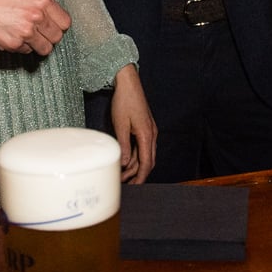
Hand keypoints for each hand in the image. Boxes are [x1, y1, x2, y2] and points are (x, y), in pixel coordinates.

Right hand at [0, 0, 70, 54]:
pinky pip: (26, 51)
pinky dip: (19, 47)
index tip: (49, 26)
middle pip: (57, 37)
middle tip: (35, 32)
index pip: (65, 22)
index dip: (57, 25)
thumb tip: (51, 21)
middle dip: (47, 37)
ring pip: (45, 48)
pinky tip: (8, 35)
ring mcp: (26, 30)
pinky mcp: (14, 43)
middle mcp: (37, 14)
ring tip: (22, 35)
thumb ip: (38, 6)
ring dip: (36, 45)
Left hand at [109, 64, 156, 182]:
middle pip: (147, 161)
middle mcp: (151, 134)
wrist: (128, 83)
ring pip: (144, 154)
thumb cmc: (124, 101)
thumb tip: (124, 164)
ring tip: (122, 173)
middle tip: (125, 183)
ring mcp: (149, 130)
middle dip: (138, 174)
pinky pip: (141, 145)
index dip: (140, 177)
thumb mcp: (120, 125)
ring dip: (134, 164)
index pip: (146, 163)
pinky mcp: (144, 127)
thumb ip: (123, 145)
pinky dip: (134, 155)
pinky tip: (125, 159)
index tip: (135, 187)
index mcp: (147, 135)